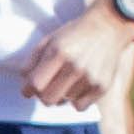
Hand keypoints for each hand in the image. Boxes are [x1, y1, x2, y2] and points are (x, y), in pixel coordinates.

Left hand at [19, 2, 133, 114]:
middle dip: (42, 94)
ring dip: (60, 93)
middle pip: (47, 99)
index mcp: (59, 53)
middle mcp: (75, 67)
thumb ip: (32, 60)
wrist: (109, 26)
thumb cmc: (74, 33)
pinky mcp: (102, 86)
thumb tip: (24, 81)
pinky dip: (75, 100)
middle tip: (46, 86)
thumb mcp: (49, 39)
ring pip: (63, 102)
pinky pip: (79, 107)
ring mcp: (90, 78)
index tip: (28, 89)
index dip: (27, 90)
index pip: (35, 84)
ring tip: (67, 79)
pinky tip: (78, 86)